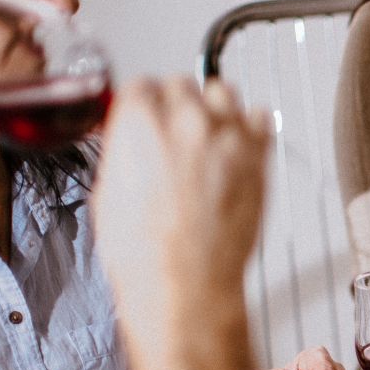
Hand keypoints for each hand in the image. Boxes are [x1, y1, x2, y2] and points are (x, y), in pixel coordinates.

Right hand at [87, 78, 271, 325]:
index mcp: (140, 122)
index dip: (144, 105)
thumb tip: (129, 144)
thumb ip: (123, 152)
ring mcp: (226, 135)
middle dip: (177, 104)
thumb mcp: (107, 192)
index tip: (148, 117)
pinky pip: (262, 117)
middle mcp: (185, 120)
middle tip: (176, 133)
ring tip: (208, 136)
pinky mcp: (258, 156)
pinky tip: (239, 146)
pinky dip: (251, 127)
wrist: (185, 284)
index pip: (142, 85)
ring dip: (214, 108)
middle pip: (182, 84)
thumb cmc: (145, 253)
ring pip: (223, 92)